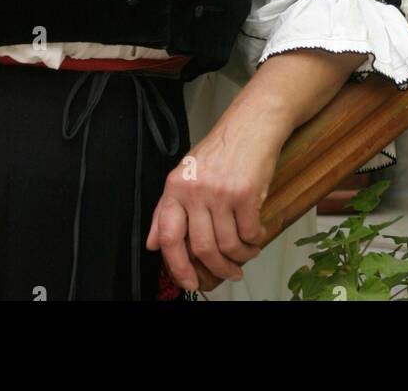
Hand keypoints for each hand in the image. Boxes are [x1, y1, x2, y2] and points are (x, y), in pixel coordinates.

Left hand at [145, 116, 280, 291]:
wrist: (251, 125)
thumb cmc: (220, 150)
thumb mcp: (186, 173)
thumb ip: (167, 210)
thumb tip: (152, 243)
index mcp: (175, 187)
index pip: (168, 236)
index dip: (177, 267)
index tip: (189, 283)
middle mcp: (195, 190)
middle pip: (202, 248)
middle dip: (218, 269)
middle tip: (229, 273)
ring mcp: (220, 192)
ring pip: (227, 245)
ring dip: (240, 257)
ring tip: (246, 252)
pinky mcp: (245, 194)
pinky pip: (249, 233)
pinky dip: (254, 241)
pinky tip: (255, 236)